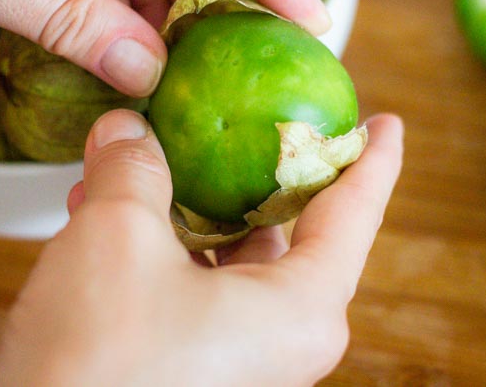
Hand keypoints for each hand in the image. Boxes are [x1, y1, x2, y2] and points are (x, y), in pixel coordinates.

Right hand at [0, 109, 402, 385]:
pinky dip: (159, 244)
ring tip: (143, 159)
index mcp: (300, 308)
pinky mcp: (192, 366)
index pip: (354, 213)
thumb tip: (128, 129)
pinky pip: (191, 287)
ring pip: (228, 257)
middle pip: (287, 231)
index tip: (386, 124)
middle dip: (255, 171)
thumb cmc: (99, 365)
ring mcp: (237, 356)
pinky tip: (106, 209)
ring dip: (186, 205)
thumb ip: (132, 168)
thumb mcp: (117, 236)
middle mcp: (281, 338)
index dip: (372, 158)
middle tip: (249, 123)